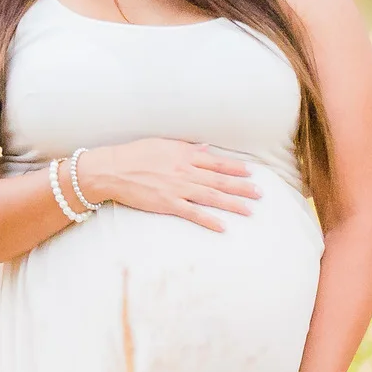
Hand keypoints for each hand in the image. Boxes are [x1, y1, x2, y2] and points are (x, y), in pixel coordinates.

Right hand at [76, 139, 258, 230]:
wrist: (111, 169)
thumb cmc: (133, 154)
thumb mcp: (161, 144)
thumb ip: (185, 147)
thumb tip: (206, 148)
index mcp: (183, 154)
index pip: (216, 161)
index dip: (235, 167)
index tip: (251, 172)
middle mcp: (184, 171)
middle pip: (219, 180)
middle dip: (242, 187)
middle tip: (260, 194)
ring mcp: (177, 188)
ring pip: (211, 196)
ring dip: (233, 204)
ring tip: (250, 210)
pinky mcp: (168, 204)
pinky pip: (193, 213)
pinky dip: (209, 220)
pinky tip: (223, 227)